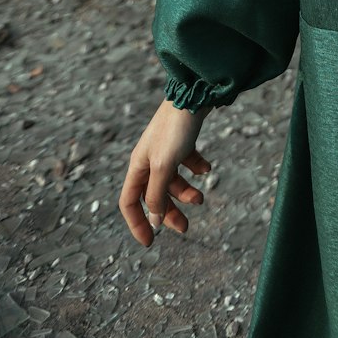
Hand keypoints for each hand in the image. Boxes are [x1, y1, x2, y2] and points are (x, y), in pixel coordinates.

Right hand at [119, 98, 211, 245]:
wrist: (194, 94)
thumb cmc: (175, 129)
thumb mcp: (164, 166)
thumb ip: (157, 194)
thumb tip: (155, 220)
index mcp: (138, 166)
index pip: (130, 203)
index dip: (137, 223)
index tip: (150, 243)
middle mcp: (149, 159)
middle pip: (154, 195)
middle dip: (169, 212)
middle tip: (186, 228)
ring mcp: (166, 150)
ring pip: (173, 181)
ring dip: (186, 193)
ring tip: (202, 198)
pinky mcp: (182, 140)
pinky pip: (187, 162)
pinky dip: (196, 168)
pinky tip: (207, 169)